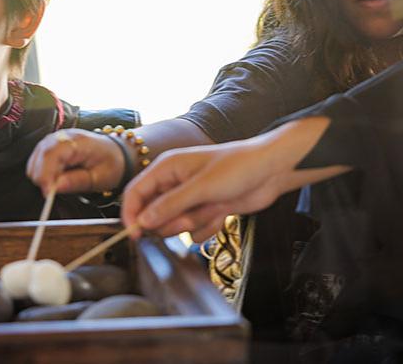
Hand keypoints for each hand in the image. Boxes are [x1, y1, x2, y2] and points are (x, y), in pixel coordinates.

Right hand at [26, 130, 126, 194]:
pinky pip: (37, 160)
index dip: (46, 174)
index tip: (48, 193)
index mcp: (78, 141)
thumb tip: (55, 187)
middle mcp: (63, 136)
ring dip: (42, 175)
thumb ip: (77, 181)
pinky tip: (57, 177)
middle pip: (40, 155)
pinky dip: (43, 172)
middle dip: (43, 177)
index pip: (52, 153)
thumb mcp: (99, 178)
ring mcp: (55, 139)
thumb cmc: (110, 164)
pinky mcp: (50, 145)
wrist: (116, 153)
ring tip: (60, 183)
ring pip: (35, 159)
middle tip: (54, 192)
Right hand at [121, 117, 345, 240]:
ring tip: (212, 209)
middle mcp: (174, 183)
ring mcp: (190, 198)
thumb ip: (169, 205)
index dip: (131, 214)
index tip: (135, 235)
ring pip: (174, 224)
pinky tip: (222, 213)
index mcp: (167, 168)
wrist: (271, 171)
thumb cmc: (237, 168)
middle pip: (154, 213)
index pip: (135, 193)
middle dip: (171, 221)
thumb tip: (142, 221)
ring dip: (192, 224)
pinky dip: (207, 227)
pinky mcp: (205, 210)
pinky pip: (194, 231)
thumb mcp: (200, 187)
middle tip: (190, 217)